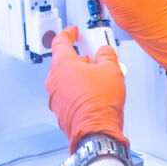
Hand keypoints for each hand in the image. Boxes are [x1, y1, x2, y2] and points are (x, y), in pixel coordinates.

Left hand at [45, 26, 128, 151]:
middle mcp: (54, 81)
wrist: (97, 133)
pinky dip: (79, 91)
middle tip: (95, 58)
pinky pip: (68, 94)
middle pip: (64, 61)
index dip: (68, 33)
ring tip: (99, 79)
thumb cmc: (100, 104)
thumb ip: (106, 55)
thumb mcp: (112, 70)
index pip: (60, 41)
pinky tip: (95, 94)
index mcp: (62, 65)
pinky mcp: (61, 111)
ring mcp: (55, 97)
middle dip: (81, 58)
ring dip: (80, 76)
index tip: (73, 32)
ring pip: (66, 79)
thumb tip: (105, 52)